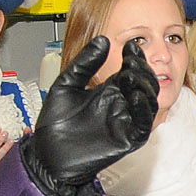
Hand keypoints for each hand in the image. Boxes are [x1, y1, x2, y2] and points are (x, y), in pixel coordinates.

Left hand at [25, 35, 159, 195]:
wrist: (47, 156)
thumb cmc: (53, 125)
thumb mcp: (66, 85)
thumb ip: (85, 63)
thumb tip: (103, 40)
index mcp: (107, 90)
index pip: (129, 69)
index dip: (133, 56)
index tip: (131, 44)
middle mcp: (119, 104)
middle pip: (143, 83)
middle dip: (142, 69)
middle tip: (132, 59)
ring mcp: (124, 121)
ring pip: (148, 101)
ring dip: (144, 86)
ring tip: (130, 74)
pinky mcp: (127, 139)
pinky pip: (143, 124)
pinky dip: (143, 110)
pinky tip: (135, 96)